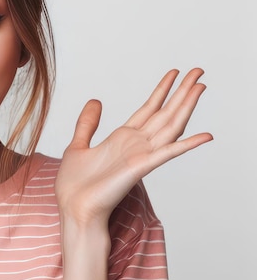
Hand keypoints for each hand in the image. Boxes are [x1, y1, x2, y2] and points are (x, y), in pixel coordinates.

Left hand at [55, 68, 211, 226]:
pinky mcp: (141, 167)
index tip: (174, 73)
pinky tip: (205, 135)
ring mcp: (141, 155)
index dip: (161, 90)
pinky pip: (168, 153)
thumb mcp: (77, 145)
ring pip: (170, 125)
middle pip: (165, 112)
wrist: (73, 209)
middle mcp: (136, 144)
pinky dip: (187, 144)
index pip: (148, 109)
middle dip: (181, 92)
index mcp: (122, 138)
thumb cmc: (75, 186)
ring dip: (186, 106)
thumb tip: (95, 101)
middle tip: (198, 70)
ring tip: (200, 86)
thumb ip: (87, 124)